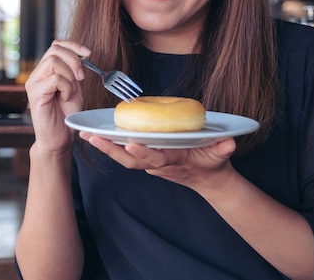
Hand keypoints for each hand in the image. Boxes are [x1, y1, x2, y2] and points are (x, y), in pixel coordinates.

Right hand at [25, 40, 90, 152]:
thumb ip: (74, 71)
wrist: (60, 138)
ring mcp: (33, 84)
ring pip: (53, 62)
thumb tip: (81, 55)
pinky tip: (65, 98)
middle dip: (74, 61)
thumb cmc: (67, 115)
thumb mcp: (75, 87)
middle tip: (81, 78)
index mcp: (46, 71)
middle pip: (54, 50)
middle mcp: (37, 75)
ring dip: (69, 76)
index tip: (88, 54)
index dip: (73, 46)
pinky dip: (66, 87)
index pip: (56, 45)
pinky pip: (54, 79)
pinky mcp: (35, 94)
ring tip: (70, 91)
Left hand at [80, 133, 236, 189]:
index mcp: (174, 161)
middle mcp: (158, 163)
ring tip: (84, 134)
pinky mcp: (146, 158)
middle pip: (130, 160)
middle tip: (92, 138)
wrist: (208, 180)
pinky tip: (94, 134)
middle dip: (111, 150)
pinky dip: (109, 145)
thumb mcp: (221, 157)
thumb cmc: (213, 165)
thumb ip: (223, 149)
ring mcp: (150, 162)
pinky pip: (125, 153)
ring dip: (104, 147)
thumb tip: (229, 143)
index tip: (130, 144)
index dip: (143, 152)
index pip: (156, 158)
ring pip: (124, 157)